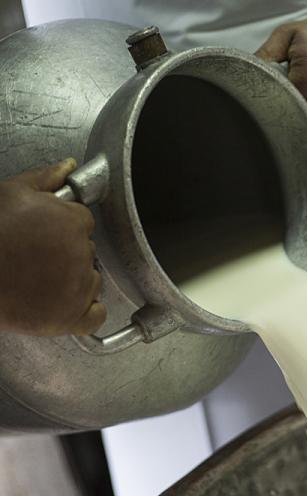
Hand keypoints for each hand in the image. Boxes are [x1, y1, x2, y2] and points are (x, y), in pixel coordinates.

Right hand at [0, 159, 106, 335]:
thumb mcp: (11, 194)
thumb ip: (46, 178)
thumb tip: (68, 167)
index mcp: (73, 222)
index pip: (83, 222)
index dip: (63, 227)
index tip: (45, 234)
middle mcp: (82, 253)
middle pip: (86, 250)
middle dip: (67, 252)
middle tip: (37, 257)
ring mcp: (79, 287)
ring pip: (92, 280)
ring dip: (75, 280)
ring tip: (40, 280)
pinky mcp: (71, 317)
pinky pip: (96, 315)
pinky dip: (86, 311)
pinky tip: (65, 304)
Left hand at [256, 5, 306, 160]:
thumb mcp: (288, 36)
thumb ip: (264, 56)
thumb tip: (244, 75)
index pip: (280, 118)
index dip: (270, 123)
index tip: (266, 123)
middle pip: (298, 136)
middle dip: (287, 133)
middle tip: (281, 126)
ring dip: (305, 142)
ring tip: (299, 129)